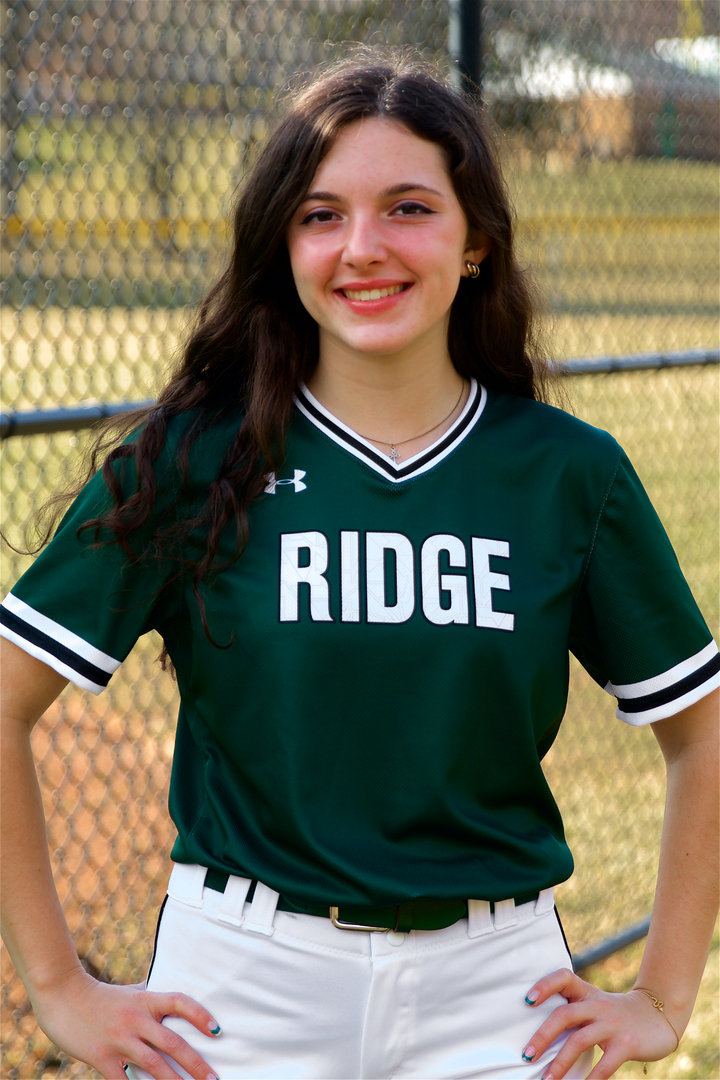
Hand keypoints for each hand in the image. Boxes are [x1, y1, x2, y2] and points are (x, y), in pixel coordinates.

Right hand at [32, 968, 220, 1078]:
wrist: (64, 996)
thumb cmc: (100, 996)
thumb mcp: (129, 992)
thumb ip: (150, 999)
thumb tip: (173, 1003)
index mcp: (146, 1000)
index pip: (180, 1003)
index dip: (200, 1016)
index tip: (217, 1031)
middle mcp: (136, 1019)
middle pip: (172, 1042)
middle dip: (196, 1063)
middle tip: (214, 1078)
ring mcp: (120, 1040)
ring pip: (154, 1066)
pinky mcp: (102, 1059)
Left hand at [522, 968, 679, 1078]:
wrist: (659, 1015)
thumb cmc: (617, 1013)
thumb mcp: (596, 1004)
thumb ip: (574, 1011)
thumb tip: (539, 1034)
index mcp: (587, 993)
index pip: (563, 977)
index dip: (544, 985)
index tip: (527, 1001)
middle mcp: (598, 1005)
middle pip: (565, 1015)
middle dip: (543, 1036)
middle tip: (527, 1055)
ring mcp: (613, 1023)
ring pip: (580, 1040)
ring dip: (560, 1063)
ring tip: (547, 1079)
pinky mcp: (628, 1043)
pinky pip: (605, 1064)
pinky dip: (591, 1079)